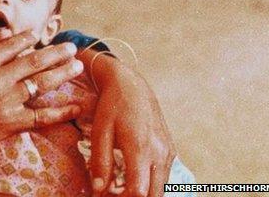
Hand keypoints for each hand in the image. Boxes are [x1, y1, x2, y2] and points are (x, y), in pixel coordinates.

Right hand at [0, 34, 83, 158]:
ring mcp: (6, 101)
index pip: (11, 45)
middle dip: (55, 53)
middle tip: (71, 48)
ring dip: (62, 73)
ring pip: (41, 84)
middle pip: (33, 61)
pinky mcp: (11, 123)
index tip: (37, 35)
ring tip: (76, 66)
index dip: (27, 39)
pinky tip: (76, 107)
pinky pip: (42, 117)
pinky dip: (61, 112)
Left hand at [89, 61, 174, 196]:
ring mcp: (168, 152)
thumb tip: (98, 190)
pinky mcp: (170, 150)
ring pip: (161, 189)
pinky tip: (131, 177)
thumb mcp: (100, 132)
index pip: (137, 192)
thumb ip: (100, 163)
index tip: (105, 195)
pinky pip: (163, 177)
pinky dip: (150, 184)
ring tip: (120, 187)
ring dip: (143, 194)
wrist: (131, 84)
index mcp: (140, 149)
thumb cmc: (112, 106)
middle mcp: (160, 153)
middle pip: (153, 195)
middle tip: (113, 194)